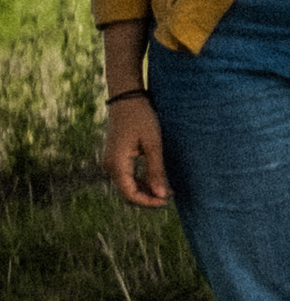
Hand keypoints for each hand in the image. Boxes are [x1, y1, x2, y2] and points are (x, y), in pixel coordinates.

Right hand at [106, 93, 170, 209]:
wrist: (126, 98)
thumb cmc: (141, 118)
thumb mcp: (153, 144)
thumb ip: (156, 171)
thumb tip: (161, 196)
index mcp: (117, 165)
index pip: (130, 195)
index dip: (148, 202)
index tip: (167, 201)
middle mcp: (109, 166)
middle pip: (127, 193)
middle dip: (148, 197)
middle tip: (170, 194)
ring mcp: (110, 162)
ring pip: (127, 186)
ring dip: (145, 190)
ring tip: (166, 188)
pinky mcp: (114, 158)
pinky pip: (126, 176)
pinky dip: (140, 181)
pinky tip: (156, 179)